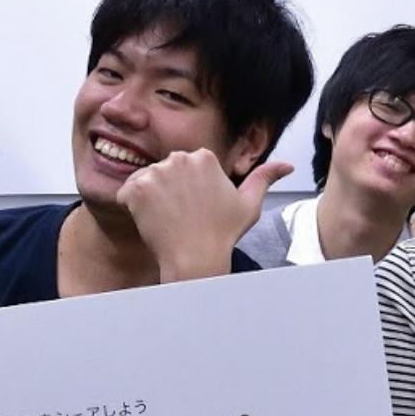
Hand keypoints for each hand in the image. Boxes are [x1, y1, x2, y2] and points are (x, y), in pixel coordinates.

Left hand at [116, 153, 290, 280]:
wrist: (196, 258)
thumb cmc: (222, 234)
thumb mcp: (248, 204)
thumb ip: (264, 178)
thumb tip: (288, 165)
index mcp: (203, 156)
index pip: (184, 168)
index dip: (187, 191)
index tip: (195, 210)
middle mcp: (178, 158)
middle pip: (164, 171)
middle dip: (168, 191)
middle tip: (181, 217)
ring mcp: (155, 172)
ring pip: (144, 181)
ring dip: (150, 199)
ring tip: (167, 221)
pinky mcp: (136, 188)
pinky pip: (126, 193)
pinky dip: (132, 207)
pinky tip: (151, 221)